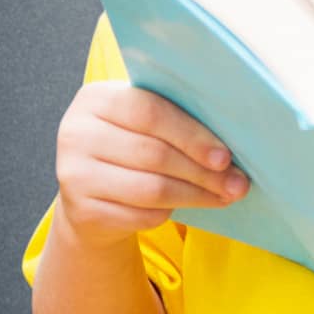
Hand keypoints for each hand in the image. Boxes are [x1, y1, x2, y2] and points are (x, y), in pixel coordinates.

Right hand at [55, 80, 248, 250]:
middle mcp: (76, 134)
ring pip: (151, 188)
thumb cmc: (135, 144)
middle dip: (203, 172)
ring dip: (196, 195)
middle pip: (154, 154)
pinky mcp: (80, 211)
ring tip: (226, 196)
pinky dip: (172, 212)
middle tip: (238, 183)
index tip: (225, 156)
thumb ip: (178, 116)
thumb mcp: (147, 121)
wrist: (92, 191)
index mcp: (96, 98)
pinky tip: (191, 206)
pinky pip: (140, 215)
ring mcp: (73, 174)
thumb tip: (240, 136)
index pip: (151, 112)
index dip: (192, 136)